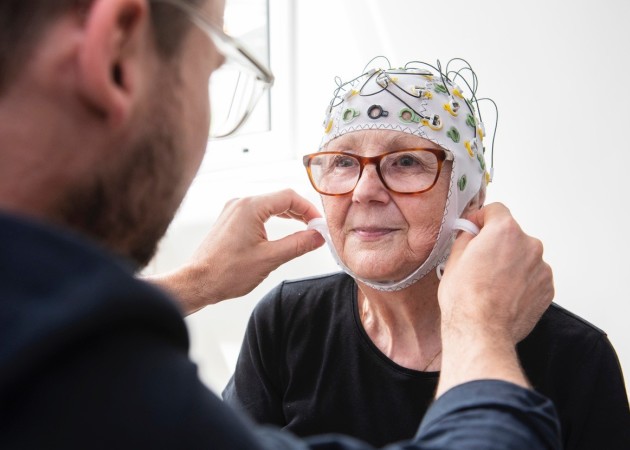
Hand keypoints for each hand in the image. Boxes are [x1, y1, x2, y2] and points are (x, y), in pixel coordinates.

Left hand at [146, 189, 324, 313]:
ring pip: (269, 205)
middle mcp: (241, 203)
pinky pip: (257, 212)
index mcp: (250, 207)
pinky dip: (273, 219)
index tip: (320, 223)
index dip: (309, 209)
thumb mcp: (270, 258)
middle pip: (280, 198)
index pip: (289, 197)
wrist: (198, 282)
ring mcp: (233, 210)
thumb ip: (298, 244)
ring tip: (303, 229)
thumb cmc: (227, 272)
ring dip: (288, 215)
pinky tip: (282, 230)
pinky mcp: (230, 220)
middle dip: (300, 212)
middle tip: (315, 228)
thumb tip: (318, 236)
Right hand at [436, 203, 553, 395]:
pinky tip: (503, 295)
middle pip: (511, 235)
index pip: (496, 210)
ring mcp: (541, 267)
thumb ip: (466, 237)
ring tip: (491, 284)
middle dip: (496, 244)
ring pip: (523, 257)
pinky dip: (520, 282)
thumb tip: (470, 233)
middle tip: (478, 262)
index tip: (473, 229)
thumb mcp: (454, 259)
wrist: (481, 331)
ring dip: (510, 264)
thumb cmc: (466, 299)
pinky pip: (532, 276)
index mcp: (505, 231)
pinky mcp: (547, 288)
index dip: (481, 218)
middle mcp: (529, 245)